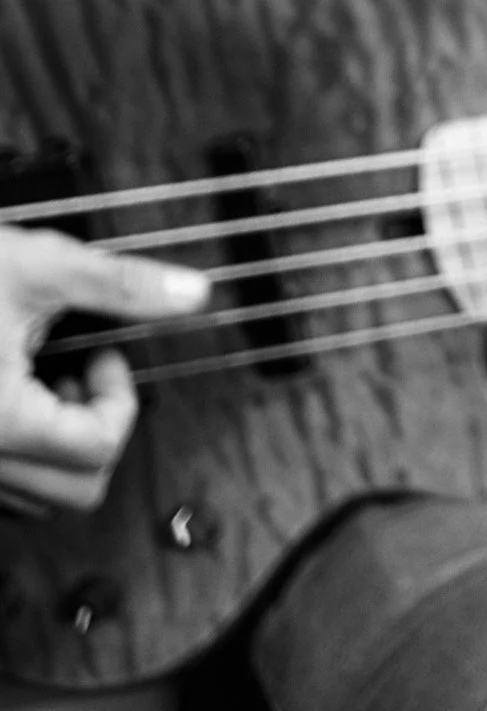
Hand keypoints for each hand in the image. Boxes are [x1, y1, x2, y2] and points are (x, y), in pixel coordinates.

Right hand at [0, 225, 208, 515]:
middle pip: (80, 490)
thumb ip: (118, 285)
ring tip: (46, 377)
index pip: (98, 450)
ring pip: (42, 498)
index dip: (119, 397)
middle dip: (100, 428)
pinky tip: (17, 391)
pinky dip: (29, 449)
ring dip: (64, 443)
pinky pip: (8, 486)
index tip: (103, 352)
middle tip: (82, 369)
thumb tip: (192, 294)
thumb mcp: (37, 266)